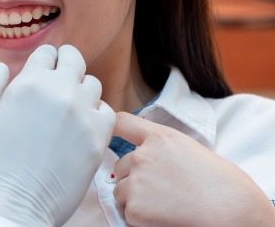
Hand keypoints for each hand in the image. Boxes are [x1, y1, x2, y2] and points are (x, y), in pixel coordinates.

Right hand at [0, 45, 115, 226]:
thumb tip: (4, 68)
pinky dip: (96, 113)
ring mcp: (83, 115)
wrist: (13, 206)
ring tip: (68, 104)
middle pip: (74, 60)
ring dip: (80, 88)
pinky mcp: (98, 139)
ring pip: (92, 84)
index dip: (43, 59)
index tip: (41, 69)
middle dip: (65, 62)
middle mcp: (60, 92)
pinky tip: (81, 125)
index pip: (47, 53)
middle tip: (59, 75)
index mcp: (29, 83)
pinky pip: (107, 112)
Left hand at [113, 112, 274, 226]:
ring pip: (121, 189)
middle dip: (134, 177)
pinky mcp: (134, 206)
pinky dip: (140, 218)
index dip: (111, 128)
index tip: (107, 134)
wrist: (232, 211)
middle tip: (162, 189)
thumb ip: (161, 148)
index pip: (121, 122)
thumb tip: (142, 155)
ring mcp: (136, 180)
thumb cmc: (222, 184)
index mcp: (160, 137)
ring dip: (135, 197)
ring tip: (165, 203)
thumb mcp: (190, 150)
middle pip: (121, 164)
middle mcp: (143, 155)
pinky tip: (163, 216)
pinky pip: (127, 212)